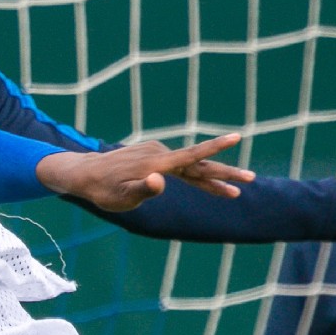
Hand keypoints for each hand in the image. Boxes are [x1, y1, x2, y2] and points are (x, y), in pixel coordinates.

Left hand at [37, 134, 252, 212]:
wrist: (85, 173)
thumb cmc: (102, 190)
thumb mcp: (121, 197)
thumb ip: (142, 190)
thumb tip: (160, 181)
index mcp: (157, 164)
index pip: (191, 156)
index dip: (215, 148)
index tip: (236, 136)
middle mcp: (160, 155)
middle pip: (198, 164)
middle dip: (225, 174)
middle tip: (250, 179)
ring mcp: (157, 153)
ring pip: (191, 167)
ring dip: (212, 178)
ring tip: (233, 192)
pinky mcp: (153, 156)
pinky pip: (179, 166)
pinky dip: (194, 175)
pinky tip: (200, 182)